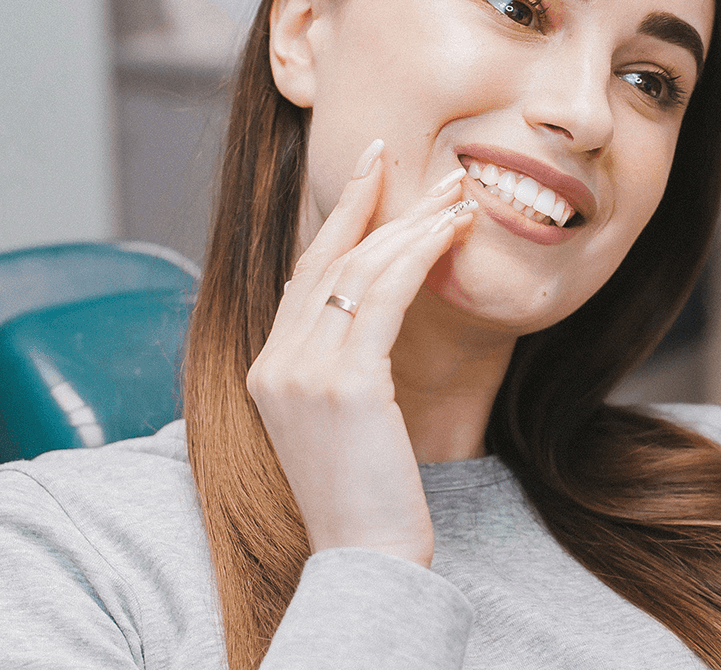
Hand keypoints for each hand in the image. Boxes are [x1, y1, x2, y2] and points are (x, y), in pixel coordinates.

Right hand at [246, 139, 475, 567]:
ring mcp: (303, 374)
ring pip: (358, 271)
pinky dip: (417, 257)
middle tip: (409, 159)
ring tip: (452, 195)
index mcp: (267, 371)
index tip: (368, 174)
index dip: (338, 221)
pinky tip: (449, 234)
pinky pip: (383, 298)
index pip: (304, 277)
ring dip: (409, 224)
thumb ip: (338, 370)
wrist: (366, 560)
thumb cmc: (366, 500)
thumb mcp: (338, 425)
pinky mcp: (344, 386)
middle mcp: (275, 365)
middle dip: (370, 201)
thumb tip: (366, 320)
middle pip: (326, 260)